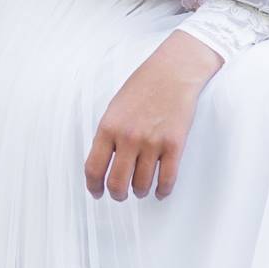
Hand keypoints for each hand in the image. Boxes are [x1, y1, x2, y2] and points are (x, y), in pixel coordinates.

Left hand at [84, 29, 222, 201]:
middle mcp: (128, 138)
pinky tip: (160, 190)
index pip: (94, 168)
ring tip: (140, 188)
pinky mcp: (174, 145)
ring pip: (142, 184)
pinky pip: (167, 179)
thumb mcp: (115, 108)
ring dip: (139, 191)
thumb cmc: (142, 87)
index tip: (97, 192)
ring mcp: (152, 143)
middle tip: (120, 195)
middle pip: (117, 183)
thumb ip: (108, 136)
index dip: (93, 186)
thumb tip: (103, 164)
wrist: (172, 72)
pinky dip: (162, 190)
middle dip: (117, 195)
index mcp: (109, 127)